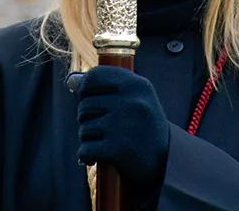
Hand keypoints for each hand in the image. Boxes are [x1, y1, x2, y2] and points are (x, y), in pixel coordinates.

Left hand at [75, 66, 169, 188]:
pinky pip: (85, 149)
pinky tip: (98, 157)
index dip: (86, 89)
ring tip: (105, 142)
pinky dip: (87, 156)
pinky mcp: (117, 149)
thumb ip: (105, 87)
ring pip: (83, 128)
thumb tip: (72, 80)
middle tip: (103, 128)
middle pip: (85, 105)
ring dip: (88, 138)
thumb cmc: (144, 127)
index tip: (90, 99)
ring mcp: (124, 125)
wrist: (165, 162)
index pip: (95, 76)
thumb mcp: (134, 99)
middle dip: (87, 118)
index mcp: (137, 85)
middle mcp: (131, 101)